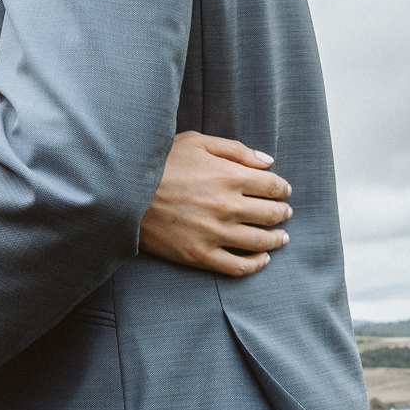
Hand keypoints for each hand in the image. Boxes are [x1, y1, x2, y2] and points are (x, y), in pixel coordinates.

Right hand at [139, 131, 292, 276]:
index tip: (283, 191)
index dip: (282, 189)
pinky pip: (239, 266)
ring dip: (276, 240)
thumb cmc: (160, 163)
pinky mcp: (200, 255)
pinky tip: (262, 259)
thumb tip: (267, 161)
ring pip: (260, 242)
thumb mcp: (196, 143)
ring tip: (280, 238)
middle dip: (282, 213)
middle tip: (285, 213)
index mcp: (229, 176)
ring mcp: (215, 233)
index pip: (272, 186)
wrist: (124, 193)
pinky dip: (256, 264)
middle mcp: (227, 206)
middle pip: (271, 214)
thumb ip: (235, 149)